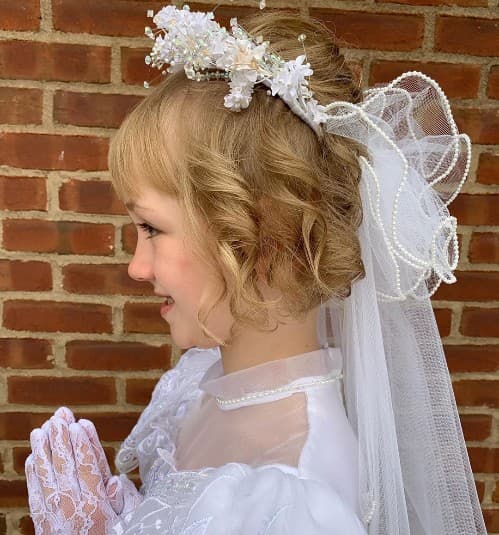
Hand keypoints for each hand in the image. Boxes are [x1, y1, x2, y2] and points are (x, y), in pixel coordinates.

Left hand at [25, 407, 141, 533]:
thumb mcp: (129, 523)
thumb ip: (123, 501)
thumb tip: (115, 480)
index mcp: (96, 506)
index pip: (87, 467)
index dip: (83, 444)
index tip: (79, 423)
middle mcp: (72, 507)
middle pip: (65, 465)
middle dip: (61, 438)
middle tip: (58, 416)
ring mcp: (54, 515)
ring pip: (46, 475)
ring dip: (42, 450)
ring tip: (40, 429)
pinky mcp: (42, 523)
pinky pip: (34, 493)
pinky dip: (32, 473)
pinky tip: (32, 457)